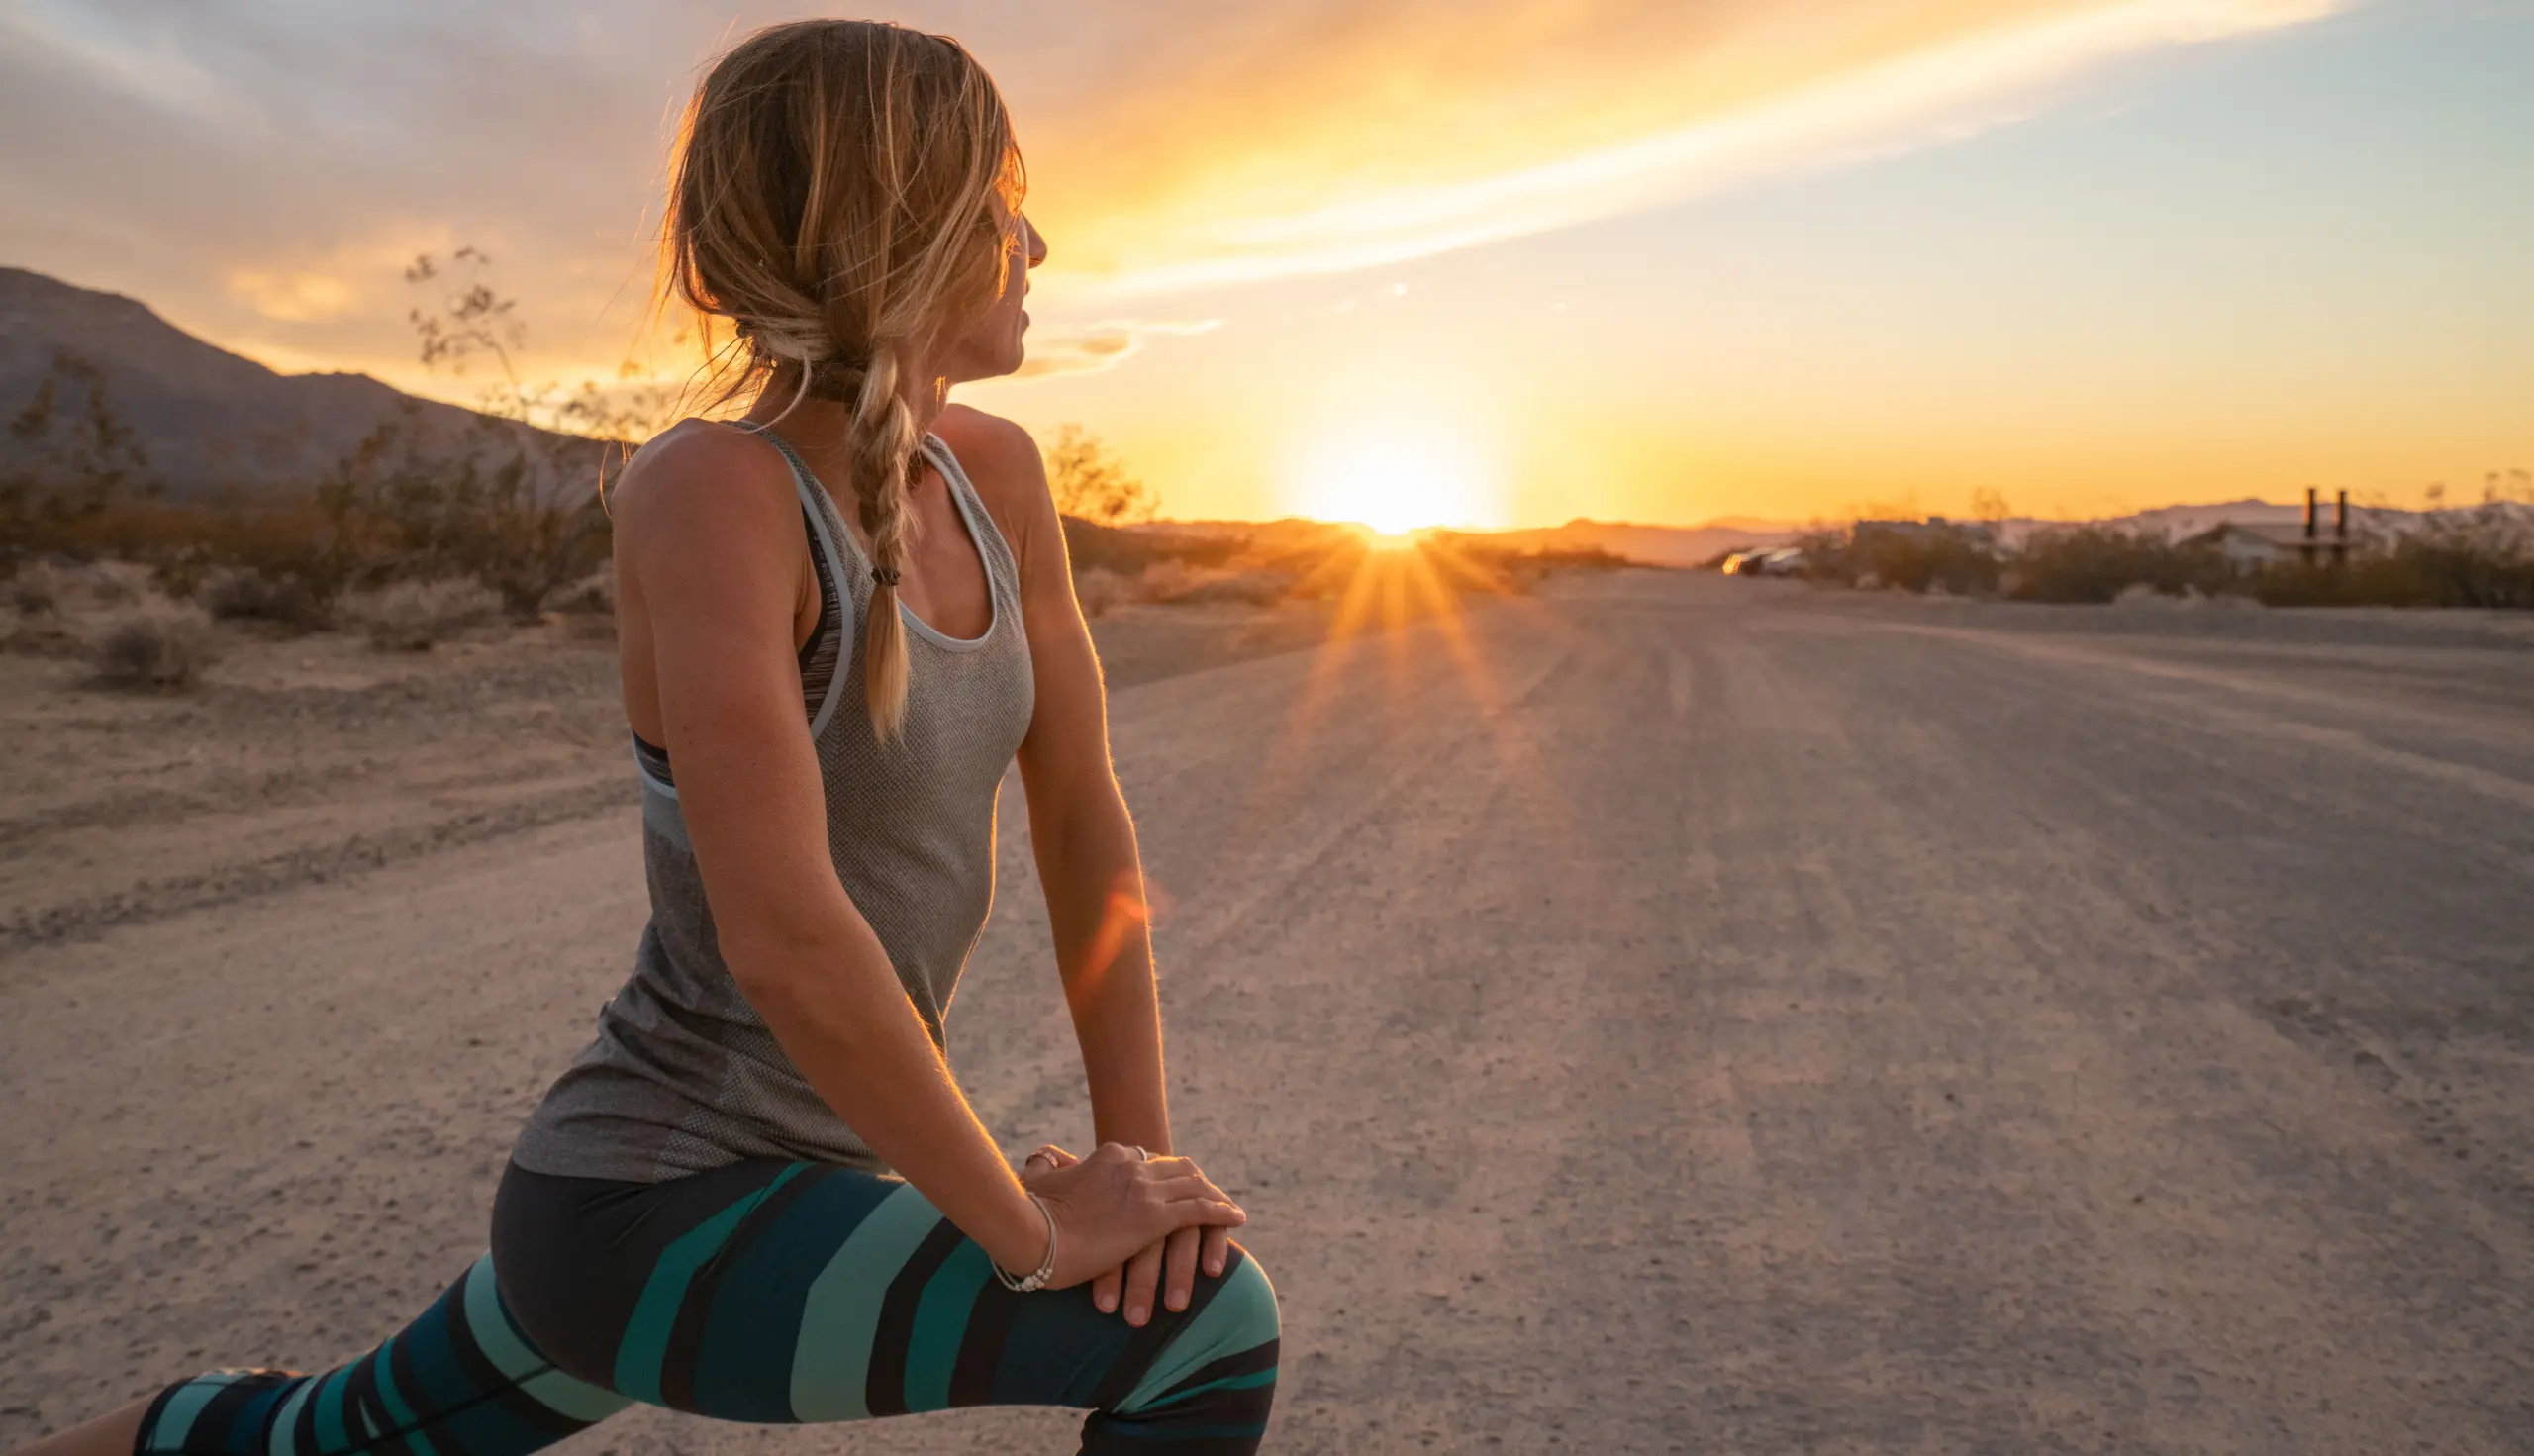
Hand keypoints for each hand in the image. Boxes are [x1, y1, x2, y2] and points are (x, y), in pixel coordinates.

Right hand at [1019, 1143, 1241, 1320]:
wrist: (1030, 1232)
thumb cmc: (1027, 1212)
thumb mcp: (1037, 1181)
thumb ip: (1044, 1167)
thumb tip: (1039, 1159)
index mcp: (1108, 1156)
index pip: (1150, 1160)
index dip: (1169, 1172)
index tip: (1179, 1182)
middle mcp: (1132, 1166)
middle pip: (1179, 1169)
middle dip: (1200, 1182)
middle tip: (1214, 1194)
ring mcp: (1145, 1190)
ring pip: (1195, 1186)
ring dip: (1216, 1197)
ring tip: (1231, 1209)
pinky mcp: (1154, 1218)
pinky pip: (1201, 1211)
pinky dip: (1223, 1212)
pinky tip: (1237, 1218)